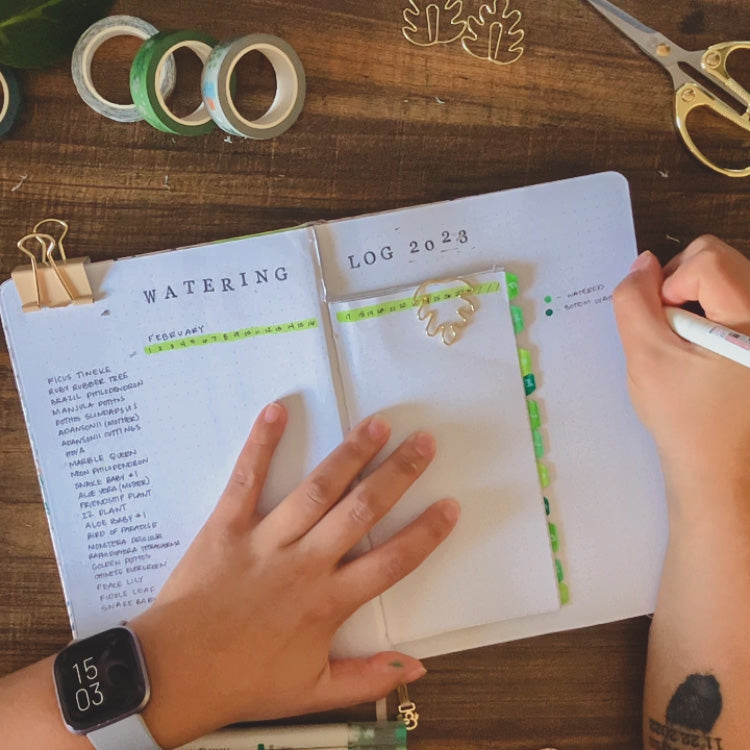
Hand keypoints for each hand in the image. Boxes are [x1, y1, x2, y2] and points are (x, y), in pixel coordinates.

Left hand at [130, 403, 459, 747]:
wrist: (173, 675)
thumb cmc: (245, 682)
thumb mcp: (314, 692)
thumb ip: (369, 678)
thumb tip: (418, 666)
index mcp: (329, 602)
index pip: (392, 561)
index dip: (426, 533)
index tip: (450, 505)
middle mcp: (305, 563)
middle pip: (362, 511)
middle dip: (397, 474)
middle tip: (422, 441)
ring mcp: (266, 540)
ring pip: (317, 489)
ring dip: (350, 454)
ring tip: (375, 424)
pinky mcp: (227, 525)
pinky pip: (247, 478)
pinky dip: (262, 444)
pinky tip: (277, 410)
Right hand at [613, 236, 749, 514]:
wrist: (721, 471)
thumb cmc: (684, 418)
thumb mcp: (647, 358)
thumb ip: (634, 303)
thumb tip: (641, 263)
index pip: (706, 259)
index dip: (669, 285)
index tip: (663, 329)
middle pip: (720, 260)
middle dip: (682, 288)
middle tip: (672, 336)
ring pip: (728, 278)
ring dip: (696, 303)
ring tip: (689, 347)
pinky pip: (735, 301)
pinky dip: (712, 316)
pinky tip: (705, 354)